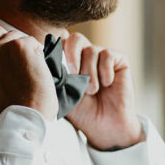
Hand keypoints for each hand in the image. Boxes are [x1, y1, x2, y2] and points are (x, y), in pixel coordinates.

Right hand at [0, 25, 57, 120]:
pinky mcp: (18, 46)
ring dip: (22, 47)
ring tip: (25, 70)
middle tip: (15, 60)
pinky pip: (30, 40)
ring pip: (14, 34)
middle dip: (6, 41)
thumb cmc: (9, 107)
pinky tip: (35, 69)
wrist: (25, 116)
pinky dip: (36, 52)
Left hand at [62, 33, 142, 149]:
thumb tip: (45, 57)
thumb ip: (54, 74)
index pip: (61, 43)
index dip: (58, 52)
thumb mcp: (62, 92)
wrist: (103, 125)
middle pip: (75, 38)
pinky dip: (105, 71)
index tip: (58, 69)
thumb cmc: (82, 111)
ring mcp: (102, 56)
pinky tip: (106, 84)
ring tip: (91, 91)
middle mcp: (85, 55)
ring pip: (91, 50)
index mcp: (69, 60)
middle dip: (72, 55)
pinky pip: (108, 55)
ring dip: (90, 73)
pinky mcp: (119, 60)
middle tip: (73, 74)